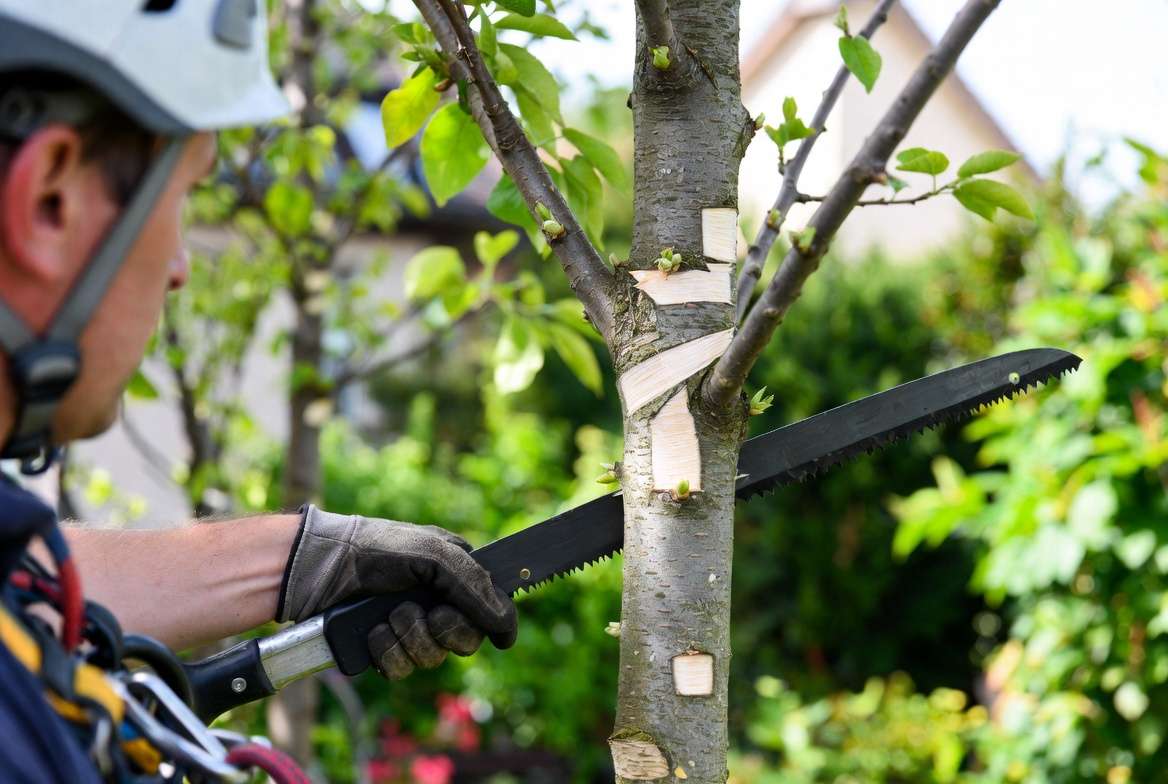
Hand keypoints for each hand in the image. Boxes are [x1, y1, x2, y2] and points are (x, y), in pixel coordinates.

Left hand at [276, 505, 516, 679]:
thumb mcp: (433, 553)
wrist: (321, 568)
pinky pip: (400, 670)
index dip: (487, 623)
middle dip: (444, 631)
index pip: (489, 613)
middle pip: (464, 642)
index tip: (479, 625)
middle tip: (428, 614)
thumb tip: (506, 622)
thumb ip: (474, 584)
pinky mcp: (383, 650)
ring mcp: (409, 629)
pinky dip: (387, 652)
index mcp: (454, 578)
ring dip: (410, 638)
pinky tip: (374, 632)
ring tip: (389, 616)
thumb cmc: (377, 549)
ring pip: (431, 659)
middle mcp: (436, 605)